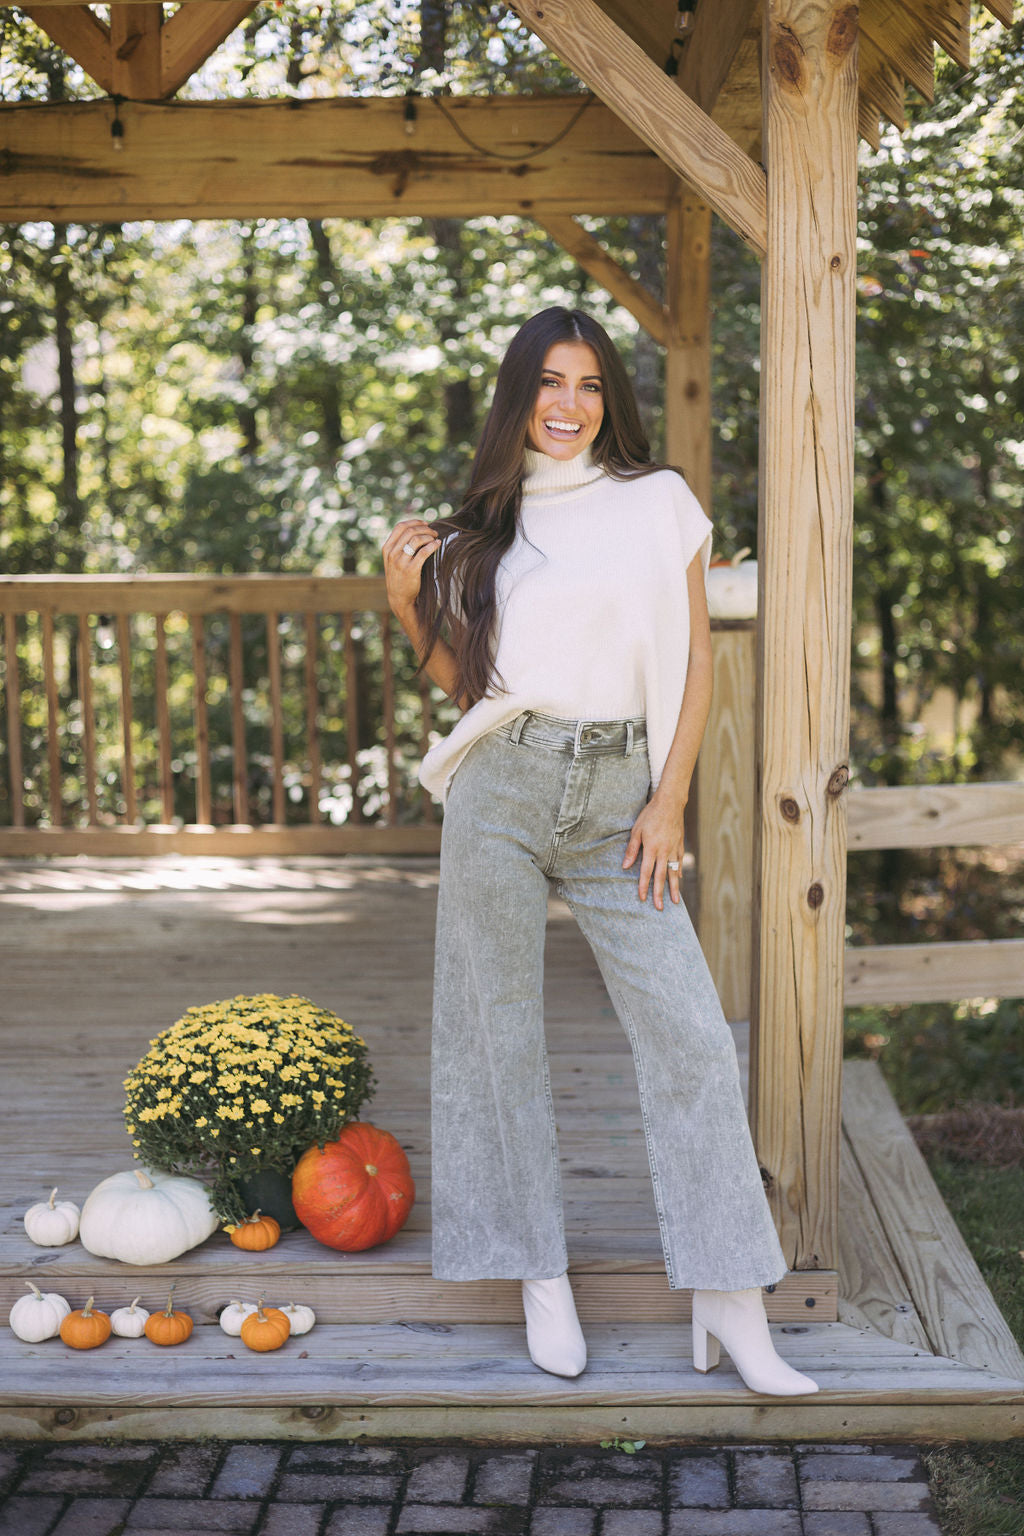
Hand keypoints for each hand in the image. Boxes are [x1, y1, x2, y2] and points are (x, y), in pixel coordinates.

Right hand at [382, 519, 440, 615]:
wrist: (399, 597)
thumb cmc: (399, 576)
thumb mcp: (393, 560)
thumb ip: (399, 545)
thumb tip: (416, 529)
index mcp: (387, 548)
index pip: (400, 527)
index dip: (414, 522)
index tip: (425, 523)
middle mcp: (392, 554)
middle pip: (410, 531)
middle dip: (425, 528)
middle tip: (434, 532)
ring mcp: (400, 562)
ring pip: (416, 539)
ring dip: (429, 536)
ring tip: (436, 538)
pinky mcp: (411, 570)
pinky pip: (424, 552)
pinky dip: (432, 545)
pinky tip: (438, 545)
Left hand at [622, 791, 685, 911]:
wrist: (670, 803)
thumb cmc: (650, 815)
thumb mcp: (637, 830)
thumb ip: (632, 849)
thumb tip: (625, 866)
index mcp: (652, 848)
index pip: (647, 872)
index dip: (644, 886)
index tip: (643, 898)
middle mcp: (665, 851)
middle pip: (661, 877)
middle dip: (659, 893)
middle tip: (659, 907)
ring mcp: (674, 849)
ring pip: (674, 872)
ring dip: (674, 888)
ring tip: (675, 901)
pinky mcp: (680, 845)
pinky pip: (679, 862)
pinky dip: (679, 873)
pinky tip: (679, 880)